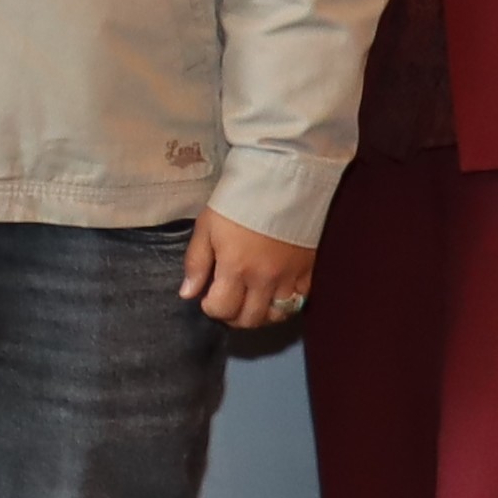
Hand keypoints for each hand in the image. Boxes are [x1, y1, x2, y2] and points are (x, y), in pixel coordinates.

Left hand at [181, 211, 312, 328]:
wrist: (283, 178)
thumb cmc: (239, 199)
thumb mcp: (207, 225)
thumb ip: (197, 262)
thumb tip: (188, 294)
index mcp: (235, 268)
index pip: (222, 309)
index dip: (211, 307)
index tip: (208, 296)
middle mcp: (263, 279)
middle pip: (249, 319)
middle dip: (233, 316)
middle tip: (228, 302)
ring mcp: (289, 277)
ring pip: (276, 316)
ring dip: (260, 315)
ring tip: (251, 302)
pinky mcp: (309, 270)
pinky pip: (300, 301)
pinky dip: (286, 305)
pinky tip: (276, 294)